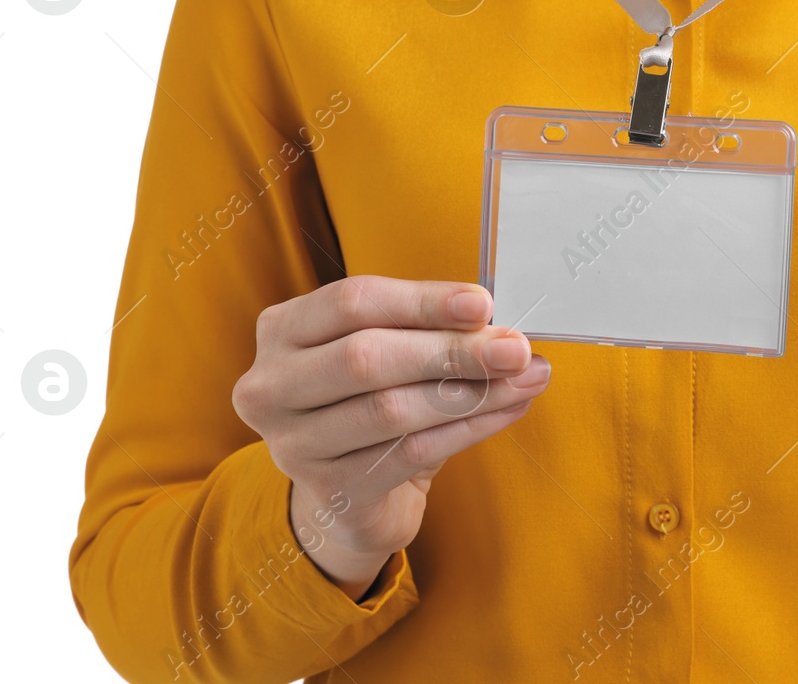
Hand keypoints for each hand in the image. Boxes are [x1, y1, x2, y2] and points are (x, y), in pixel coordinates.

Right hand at [232, 276, 548, 599]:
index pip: (353, 302)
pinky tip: (507, 410)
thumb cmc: (372, 403)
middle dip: (452, 349)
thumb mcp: (388, 354)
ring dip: (471, 392)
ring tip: (525, 379)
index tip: (483, 303)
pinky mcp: (329, 490)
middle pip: (367, 356)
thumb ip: (428, 331)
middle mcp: (272, 385)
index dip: (422, 301)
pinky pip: (411, 453)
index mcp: (283, 331)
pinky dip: (469, 429)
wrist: (351, 496)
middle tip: (515, 348)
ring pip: (392, 409)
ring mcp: (293, 443)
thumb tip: (501, 327)